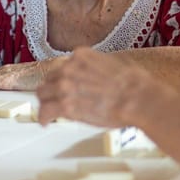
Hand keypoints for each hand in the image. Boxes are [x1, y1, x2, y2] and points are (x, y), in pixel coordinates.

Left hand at [36, 47, 168, 126]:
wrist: (136, 98)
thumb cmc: (133, 84)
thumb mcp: (114, 63)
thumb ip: (98, 67)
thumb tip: (98, 75)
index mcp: (81, 56)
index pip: (62, 66)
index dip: (61, 78)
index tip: (63, 85)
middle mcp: (69, 68)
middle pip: (49, 79)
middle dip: (51, 90)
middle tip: (53, 100)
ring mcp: (64, 86)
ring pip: (43, 94)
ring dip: (46, 103)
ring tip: (49, 113)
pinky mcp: (65, 106)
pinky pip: (45, 111)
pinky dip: (44, 118)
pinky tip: (45, 122)